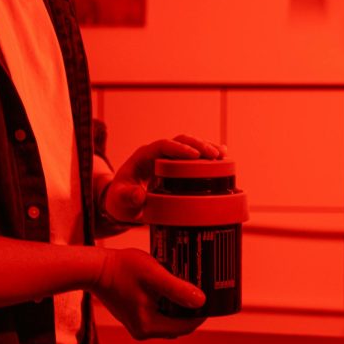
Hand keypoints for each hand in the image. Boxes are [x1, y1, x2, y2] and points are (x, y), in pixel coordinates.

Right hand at [92, 248, 206, 339]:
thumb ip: (176, 288)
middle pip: (178, 325)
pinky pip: (159, 315)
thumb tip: (201, 301)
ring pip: (170, 320)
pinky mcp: (134, 317)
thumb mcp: (153, 275)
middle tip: (201, 290)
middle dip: (191, 310)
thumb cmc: (122, 268)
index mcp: (149, 327)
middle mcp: (143, 331)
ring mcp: (138, 325)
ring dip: (180, 307)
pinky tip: (172, 289)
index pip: (185, 326)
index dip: (201, 314)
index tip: (211, 297)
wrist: (94, 268)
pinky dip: (168, 305)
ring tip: (189, 287)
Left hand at [103, 135, 226, 222]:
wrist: (124, 203)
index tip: (194, 155)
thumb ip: (127, 198)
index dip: (179, 148)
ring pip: (189, 145)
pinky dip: (207, 155)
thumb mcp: (120, 201)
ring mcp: (169, 159)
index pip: (162, 145)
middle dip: (198, 145)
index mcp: (143, 156)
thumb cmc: (121, 200)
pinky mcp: (177, 167)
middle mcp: (157, 153)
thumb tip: (139, 195)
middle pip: (180, 141)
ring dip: (206, 147)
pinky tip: (223, 156)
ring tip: (222, 154)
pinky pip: (193, 157)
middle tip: (215, 155)